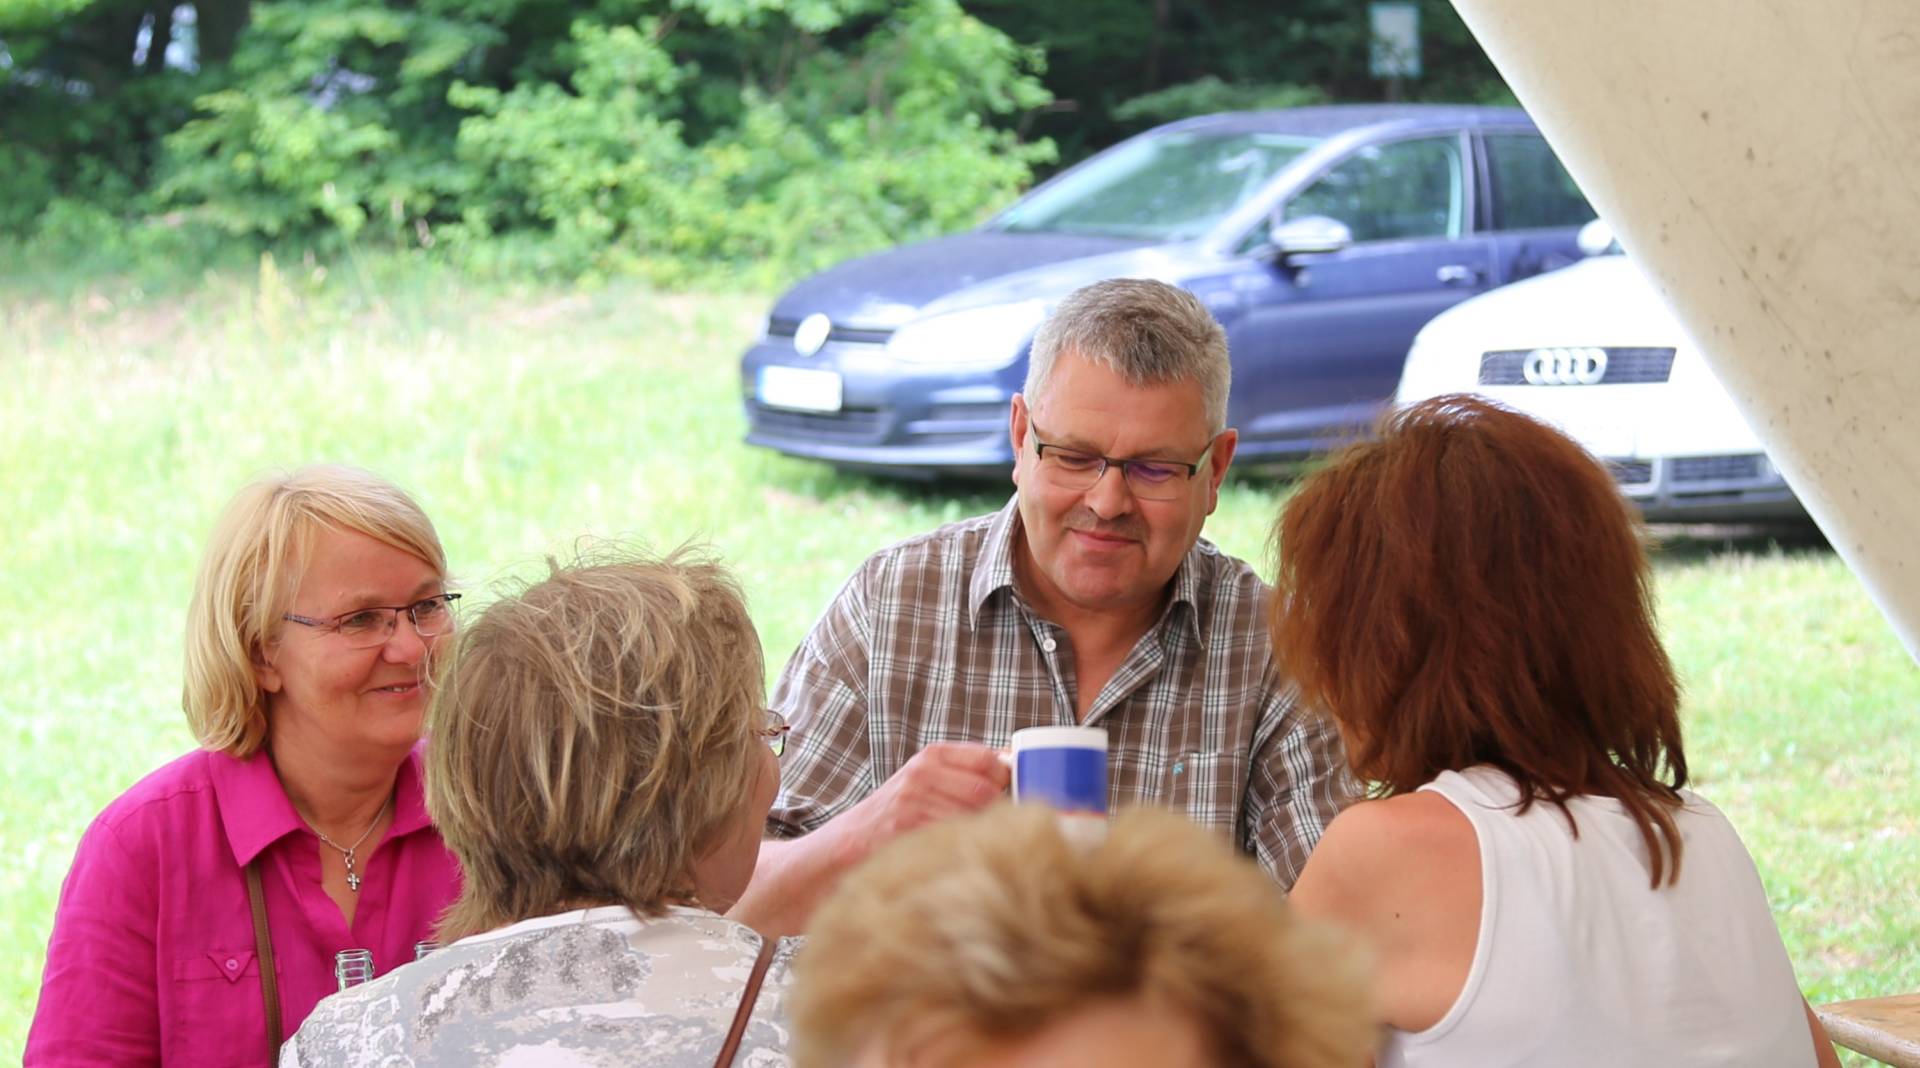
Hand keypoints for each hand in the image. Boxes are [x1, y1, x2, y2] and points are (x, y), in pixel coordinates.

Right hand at [833, 742, 1010, 862]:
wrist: (854, 838)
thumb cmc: (900, 808)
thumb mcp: (928, 777)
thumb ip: (967, 769)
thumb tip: (1013, 761)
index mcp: (931, 755)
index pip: (987, 759)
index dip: (1005, 778)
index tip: (1009, 792)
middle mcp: (922, 773)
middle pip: (985, 791)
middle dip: (997, 810)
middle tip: (995, 822)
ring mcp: (914, 801)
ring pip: (973, 816)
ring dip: (981, 830)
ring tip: (974, 837)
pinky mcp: (908, 828)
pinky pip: (954, 835)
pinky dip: (963, 843)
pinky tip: (957, 847)